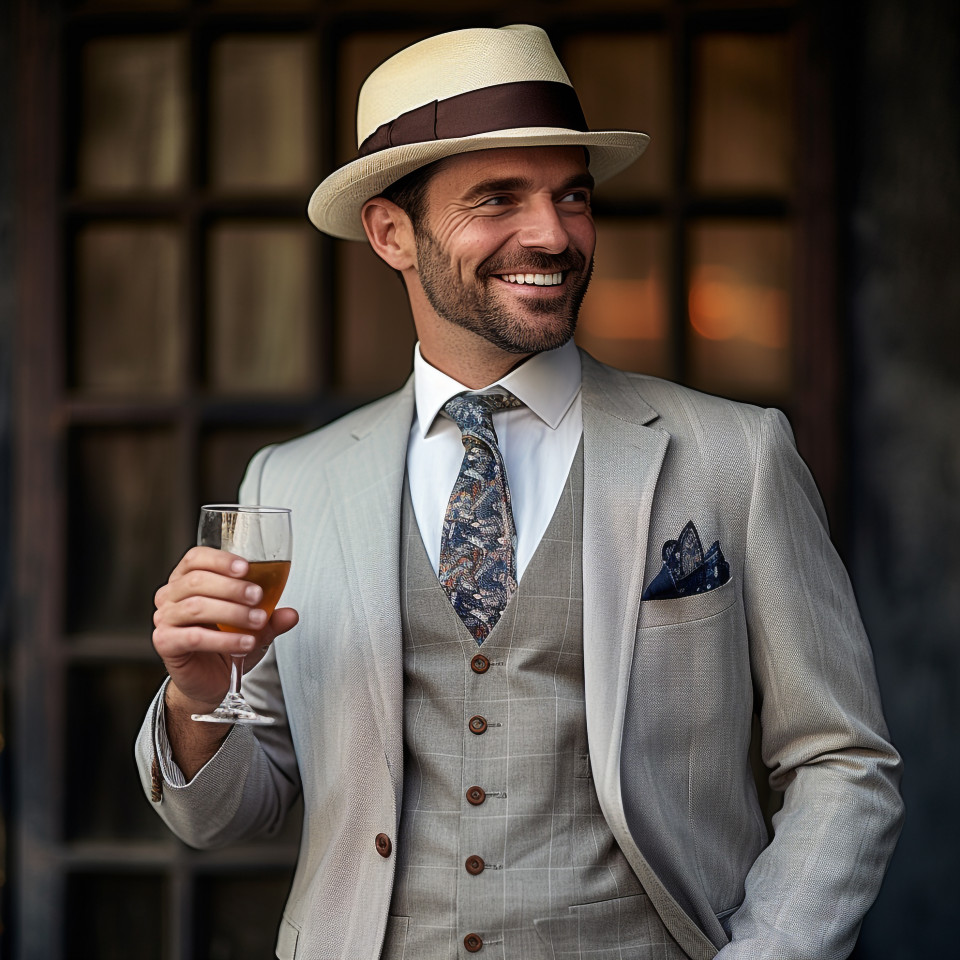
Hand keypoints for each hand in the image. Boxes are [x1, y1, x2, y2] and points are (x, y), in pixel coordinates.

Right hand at [153, 546, 298, 713]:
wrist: (210, 679)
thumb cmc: (225, 644)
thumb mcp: (254, 627)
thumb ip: (271, 618)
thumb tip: (291, 614)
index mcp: (187, 580)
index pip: (196, 558)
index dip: (220, 560)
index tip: (246, 568)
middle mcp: (171, 596)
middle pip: (197, 581)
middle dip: (232, 587)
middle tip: (258, 597)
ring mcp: (164, 619)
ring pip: (196, 606)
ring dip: (232, 612)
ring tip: (257, 621)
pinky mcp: (166, 643)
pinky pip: (194, 637)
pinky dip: (224, 639)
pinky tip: (245, 642)